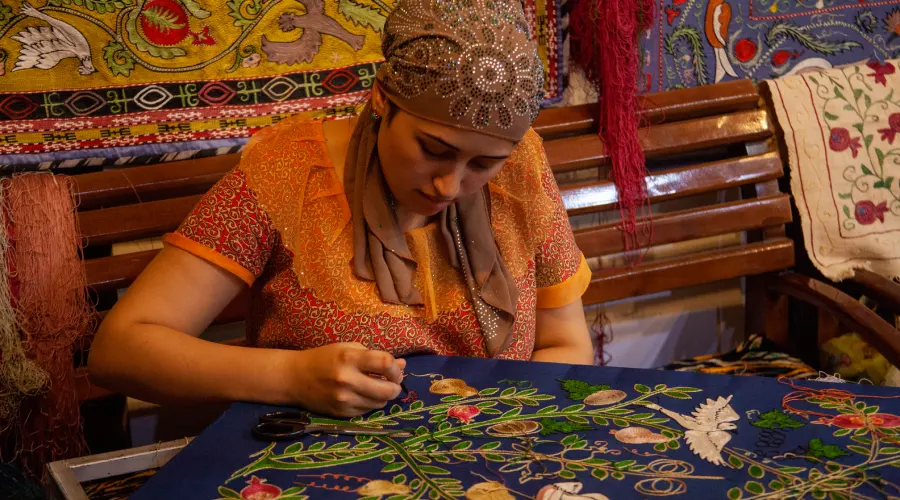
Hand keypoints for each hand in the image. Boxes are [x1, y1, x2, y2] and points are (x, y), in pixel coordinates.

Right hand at [287, 343, 406, 416]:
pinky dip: (371, 403)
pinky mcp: (341, 412)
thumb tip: (403, 365)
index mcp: (349, 358)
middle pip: (388, 390)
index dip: (396, 368)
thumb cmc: (324, 358)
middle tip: (394, 382)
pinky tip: (365, 395)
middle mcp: (347, 380)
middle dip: (396, 386)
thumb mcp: (349, 349)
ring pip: (380, 403)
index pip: (385, 363)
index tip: (396, 369)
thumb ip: (375, 356)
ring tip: (378, 387)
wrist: (295, 377)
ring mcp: (344, 399)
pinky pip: (367, 411)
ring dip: (385, 396)